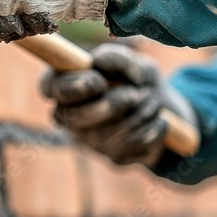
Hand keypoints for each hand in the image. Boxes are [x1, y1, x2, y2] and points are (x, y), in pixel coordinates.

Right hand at [41, 43, 198, 166]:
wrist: (166, 110)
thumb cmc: (140, 81)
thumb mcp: (135, 64)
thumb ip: (117, 59)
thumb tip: (98, 61)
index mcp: (69, 87)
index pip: (49, 87)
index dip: (69, 87)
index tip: (98, 81)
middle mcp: (72, 116)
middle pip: (73, 117)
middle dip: (109, 105)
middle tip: (134, 94)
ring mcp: (91, 140)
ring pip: (106, 133)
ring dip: (140, 113)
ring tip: (153, 101)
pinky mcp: (113, 157)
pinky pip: (130, 145)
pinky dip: (152, 128)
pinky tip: (157, 120)